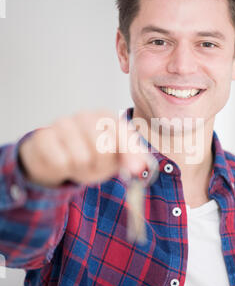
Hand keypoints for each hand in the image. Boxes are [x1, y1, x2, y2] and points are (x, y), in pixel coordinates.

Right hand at [18, 109, 154, 187]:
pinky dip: (63, 169)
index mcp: (106, 117)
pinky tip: (61, 163)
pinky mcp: (43, 136)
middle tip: (94, 165)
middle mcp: (85, 116)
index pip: (123, 132)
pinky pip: (61, 162)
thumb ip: (132, 160)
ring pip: (81, 158)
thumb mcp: (115, 158)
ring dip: (80, 169)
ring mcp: (62, 124)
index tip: (134, 170)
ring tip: (77, 164)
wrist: (54, 159)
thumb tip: (140, 167)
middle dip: (101, 165)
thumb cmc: (90, 156)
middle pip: (103, 148)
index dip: (129, 153)